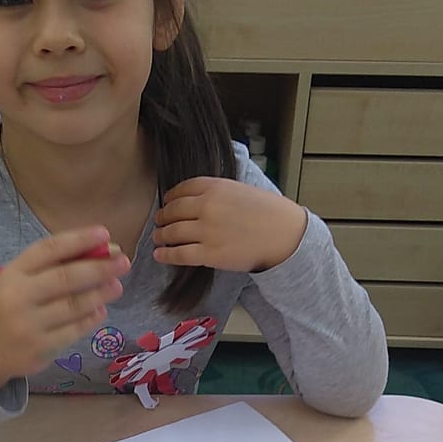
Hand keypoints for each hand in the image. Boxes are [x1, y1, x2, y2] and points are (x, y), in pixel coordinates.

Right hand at [0, 227, 129, 395]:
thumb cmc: (10, 306)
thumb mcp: (20, 280)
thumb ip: (53, 266)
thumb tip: (102, 251)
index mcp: (12, 273)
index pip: (48, 249)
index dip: (79, 239)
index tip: (105, 233)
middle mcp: (18, 297)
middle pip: (66, 278)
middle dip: (99, 268)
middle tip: (123, 262)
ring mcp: (28, 325)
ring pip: (74, 306)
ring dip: (100, 293)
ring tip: (116, 286)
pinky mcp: (40, 349)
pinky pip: (74, 331)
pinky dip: (91, 318)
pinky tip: (101, 310)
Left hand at [153, 177, 306, 272]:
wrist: (284, 234)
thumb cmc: (267, 212)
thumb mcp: (240, 189)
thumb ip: (217, 192)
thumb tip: (196, 200)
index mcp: (215, 186)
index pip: (182, 189)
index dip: (171, 198)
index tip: (168, 203)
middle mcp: (207, 206)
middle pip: (173, 210)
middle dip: (163, 217)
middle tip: (159, 222)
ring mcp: (207, 231)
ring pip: (172, 232)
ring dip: (161, 235)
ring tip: (158, 238)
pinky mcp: (210, 254)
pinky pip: (179, 254)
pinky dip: (166, 255)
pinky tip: (159, 255)